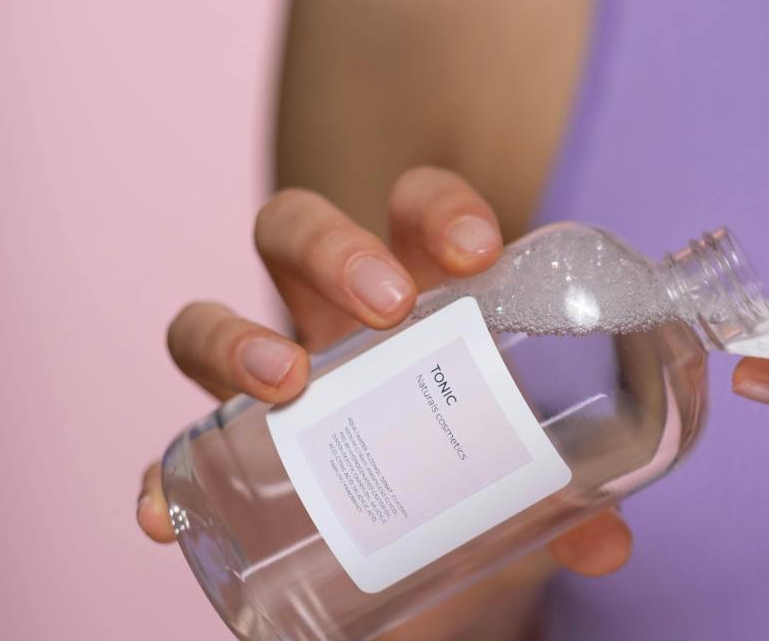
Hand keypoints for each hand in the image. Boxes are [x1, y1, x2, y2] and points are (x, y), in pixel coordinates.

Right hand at [137, 167, 631, 638]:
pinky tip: (167, 512)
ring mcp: (269, 383)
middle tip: (388, 307)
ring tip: (285, 381)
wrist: (426, 560)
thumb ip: (570, 502)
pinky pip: (173, 453)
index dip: (440, 207)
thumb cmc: (476, 477)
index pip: (415, 210)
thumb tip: (608, 542)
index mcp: (416, 295)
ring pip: (206, 316)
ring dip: (231, 335)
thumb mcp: (526, 482)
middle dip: (333, 248)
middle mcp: (329, 321)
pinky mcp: (226, 458)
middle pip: (294, 230)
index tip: (477, 250)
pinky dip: (161, 478)